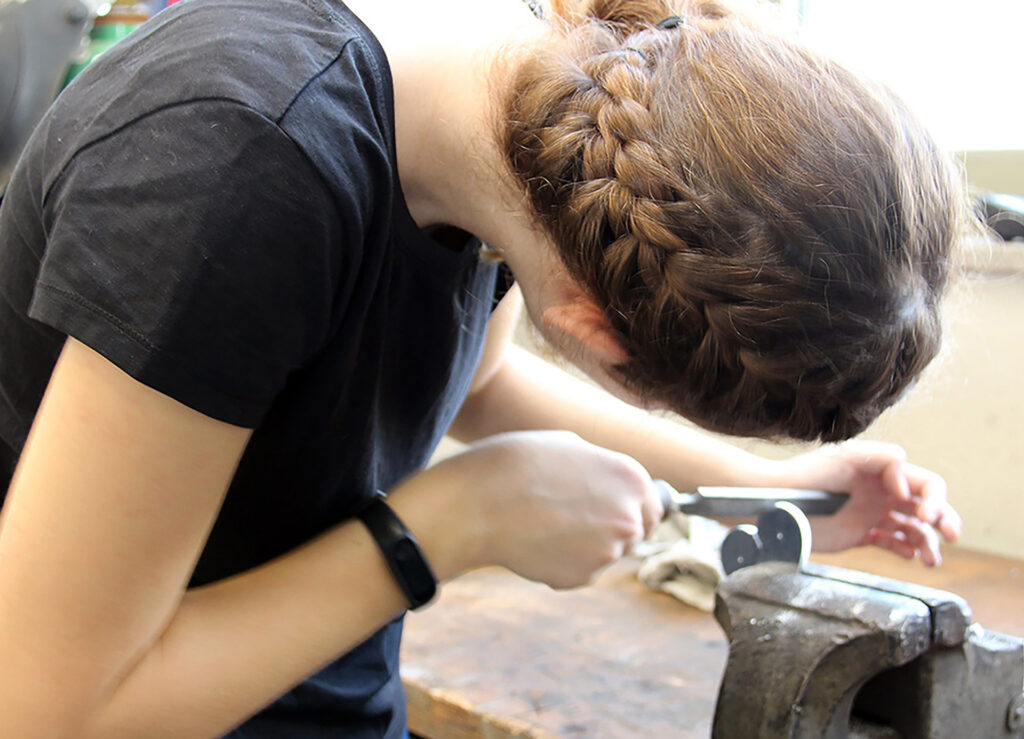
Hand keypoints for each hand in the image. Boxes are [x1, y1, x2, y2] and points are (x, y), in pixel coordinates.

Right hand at [407, 431, 662, 588]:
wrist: (478, 503)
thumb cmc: (515, 464)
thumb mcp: (566, 444)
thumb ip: (599, 466)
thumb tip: (605, 482)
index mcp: (631, 478)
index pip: (653, 506)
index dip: (632, 508)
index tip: (612, 511)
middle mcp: (629, 517)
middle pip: (634, 533)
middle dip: (610, 528)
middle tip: (571, 519)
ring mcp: (608, 552)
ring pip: (605, 554)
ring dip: (585, 546)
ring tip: (544, 524)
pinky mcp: (582, 578)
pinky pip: (581, 572)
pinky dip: (564, 562)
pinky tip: (535, 542)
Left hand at [774, 440, 960, 564]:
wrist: (777, 501)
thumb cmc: (806, 475)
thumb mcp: (843, 458)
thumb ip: (877, 457)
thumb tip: (905, 462)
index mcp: (883, 473)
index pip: (924, 484)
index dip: (933, 498)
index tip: (922, 513)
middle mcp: (881, 493)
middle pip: (926, 507)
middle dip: (944, 520)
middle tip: (950, 535)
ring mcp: (871, 513)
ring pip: (912, 529)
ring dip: (928, 542)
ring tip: (930, 559)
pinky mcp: (860, 533)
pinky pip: (890, 542)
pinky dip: (904, 549)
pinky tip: (910, 556)